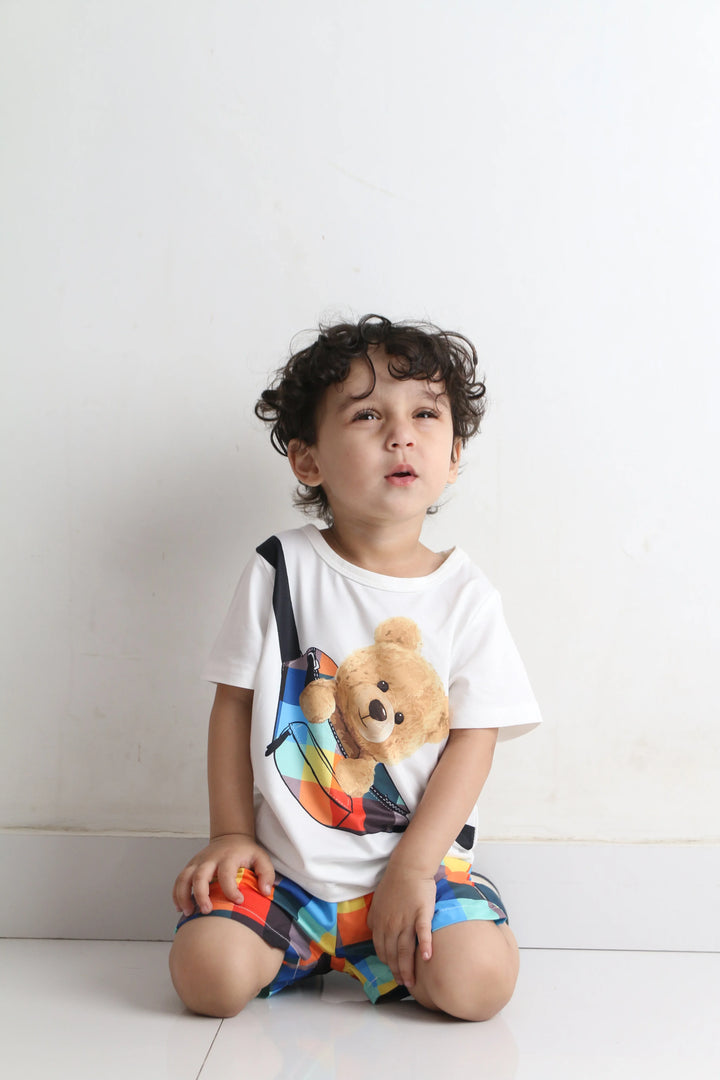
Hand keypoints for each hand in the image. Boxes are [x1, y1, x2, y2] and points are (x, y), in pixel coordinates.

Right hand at [172, 833, 274, 917]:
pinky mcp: (191, 866)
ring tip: (189, 913)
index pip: (226, 873)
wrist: (231, 837)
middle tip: (207, 911)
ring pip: (184, 878)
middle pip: (200, 875)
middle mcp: (210, 859)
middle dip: (201, 894)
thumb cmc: (246, 853)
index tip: (239, 901)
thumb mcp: (261, 858)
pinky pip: (179, 880)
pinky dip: (177, 894)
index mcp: (229, 857)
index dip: (231, 889)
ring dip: (183, 896)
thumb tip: (265, 891)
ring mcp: (198, 862)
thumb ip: (266, 874)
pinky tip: (181, 908)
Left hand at [367, 862, 435, 987]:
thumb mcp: (377, 903)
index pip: (382, 950)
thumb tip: (373, 931)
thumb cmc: (393, 884)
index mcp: (379, 924)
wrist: (407, 867)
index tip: (394, 973)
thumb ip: (375, 919)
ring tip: (412, 982)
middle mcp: (390, 925)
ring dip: (408, 968)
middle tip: (405, 985)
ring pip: (405, 950)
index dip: (388, 964)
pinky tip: (427, 958)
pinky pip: (422, 933)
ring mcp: (405, 920)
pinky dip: (424, 946)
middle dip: (398, 972)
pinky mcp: (421, 914)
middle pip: (393, 955)